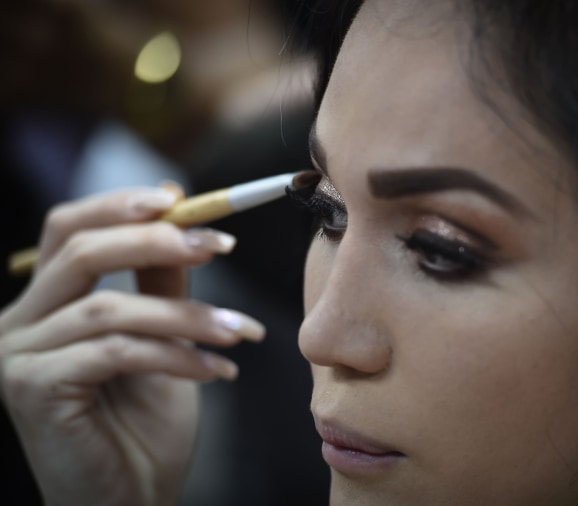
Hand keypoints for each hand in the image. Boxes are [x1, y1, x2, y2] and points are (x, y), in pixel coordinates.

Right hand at [0, 188, 264, 505]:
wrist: (130, 501)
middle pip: (82, 251)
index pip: (70, 229)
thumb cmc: (145, 424)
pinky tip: (218, 370)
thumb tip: (186, 223)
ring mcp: (17, 356)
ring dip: (188, 315)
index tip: (185, 200)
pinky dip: (177, 355)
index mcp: (44, 303)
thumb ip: (161, 284)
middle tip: (220, 245)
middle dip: (159, 241)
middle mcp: (18, 322)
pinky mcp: (33, 388)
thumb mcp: (161, 338)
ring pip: (111, 307)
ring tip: (240, 331)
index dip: (123, 206)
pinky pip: (116, 351)